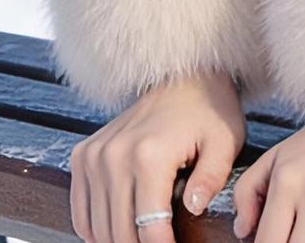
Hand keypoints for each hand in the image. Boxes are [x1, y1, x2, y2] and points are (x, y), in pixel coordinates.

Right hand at [69, 66, 245, 242]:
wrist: (182, 78)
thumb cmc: (208, 112)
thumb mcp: (224, 143)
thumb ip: (212, 179)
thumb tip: (194, 208)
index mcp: (148, 154)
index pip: (150, 229)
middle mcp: (114, 155)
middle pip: (121, 233)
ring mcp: (94, 155)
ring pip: (97, 229)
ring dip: (119, 242)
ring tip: (144, 240)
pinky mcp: (82, 155)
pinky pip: (80, 213)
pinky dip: (97, 231)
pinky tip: (121, 230)